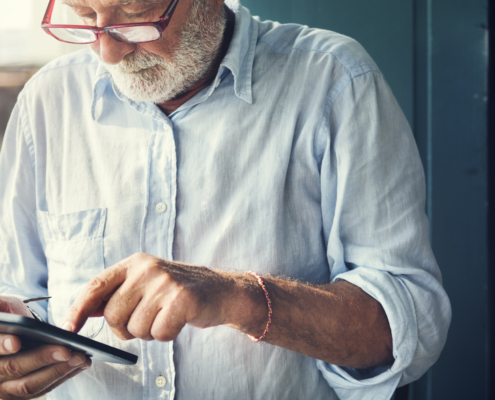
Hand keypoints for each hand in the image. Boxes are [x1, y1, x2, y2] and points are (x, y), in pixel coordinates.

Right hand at [0, 296, 90, 398]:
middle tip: (65, 350)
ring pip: (28, 385)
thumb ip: (4, 308)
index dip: (2, 345)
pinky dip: (63, 376)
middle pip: (12, 368)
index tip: (16, 343)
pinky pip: (42, 389)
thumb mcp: (4, 306)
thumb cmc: (7, 316)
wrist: (10, 334)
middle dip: (41, 359)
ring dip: (58, 371)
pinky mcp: (20, 394)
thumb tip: (13, 315)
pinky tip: (81, 363)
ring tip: (80, 357)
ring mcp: (4, 387)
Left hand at [62, 253, 233, 341]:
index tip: (69, 327)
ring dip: (150, 331)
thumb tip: (84, 311)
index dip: (79, 308)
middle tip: (145, 320)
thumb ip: (118, 293)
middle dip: (126, 328)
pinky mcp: (182, 299)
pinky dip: (167, 334)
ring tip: (165, 316)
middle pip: (113, 316)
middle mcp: (147, 269)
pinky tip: (178, 320)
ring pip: (136, 329)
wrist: (220, 290)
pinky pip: (159, 334)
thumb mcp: (146, 282)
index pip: (97, 285)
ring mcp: (165, 283)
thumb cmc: (178, 290)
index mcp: (135, 262)